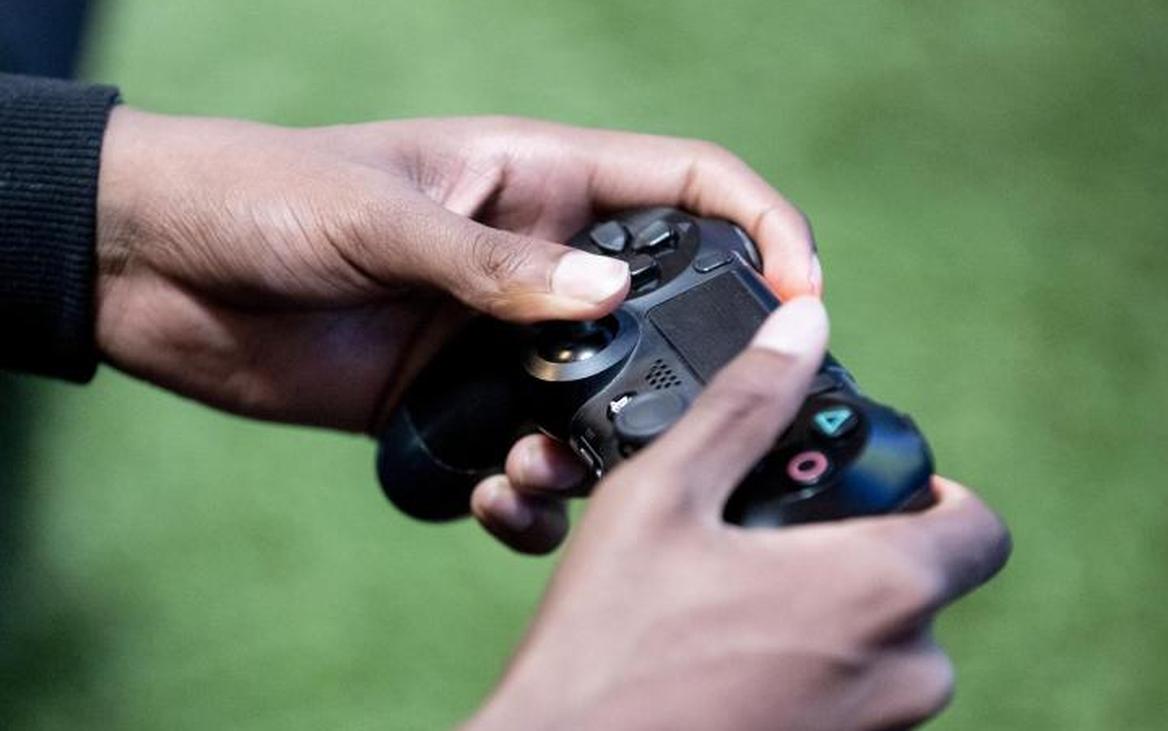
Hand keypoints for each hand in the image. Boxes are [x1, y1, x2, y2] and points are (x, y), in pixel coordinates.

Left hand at [95, 108, 817, 545]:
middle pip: (664, 314)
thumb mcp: (380, 215)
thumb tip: (605, 304)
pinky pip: (522, 459)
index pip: (690, 187)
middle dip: (693, 374)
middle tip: (698, 433)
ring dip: (593, 457)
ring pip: (599, 407)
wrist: (157, 266)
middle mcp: (538, 262)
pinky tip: (493, 502)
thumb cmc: (264, 193)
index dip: (764, 225)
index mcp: (540, 180)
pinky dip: (524, 496)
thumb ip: (494, 264)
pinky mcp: (453, 404)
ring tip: (539, 477)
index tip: (806, 290)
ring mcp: (500, 338)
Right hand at [463, 299, 1010, 730]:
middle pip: (927, 586)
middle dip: (864, 553)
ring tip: (737, 600)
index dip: (935, 492)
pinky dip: (813, 669)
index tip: (869, 484)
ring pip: (889, 648)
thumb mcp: (666, 498)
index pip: (980, 527)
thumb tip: (805, 325)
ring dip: (835, 613)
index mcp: (882, 591)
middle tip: (776, 539)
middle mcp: (905, 676)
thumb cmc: (610, 645)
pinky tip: (729, 658)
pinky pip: (854, 700)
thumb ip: (747, 404)